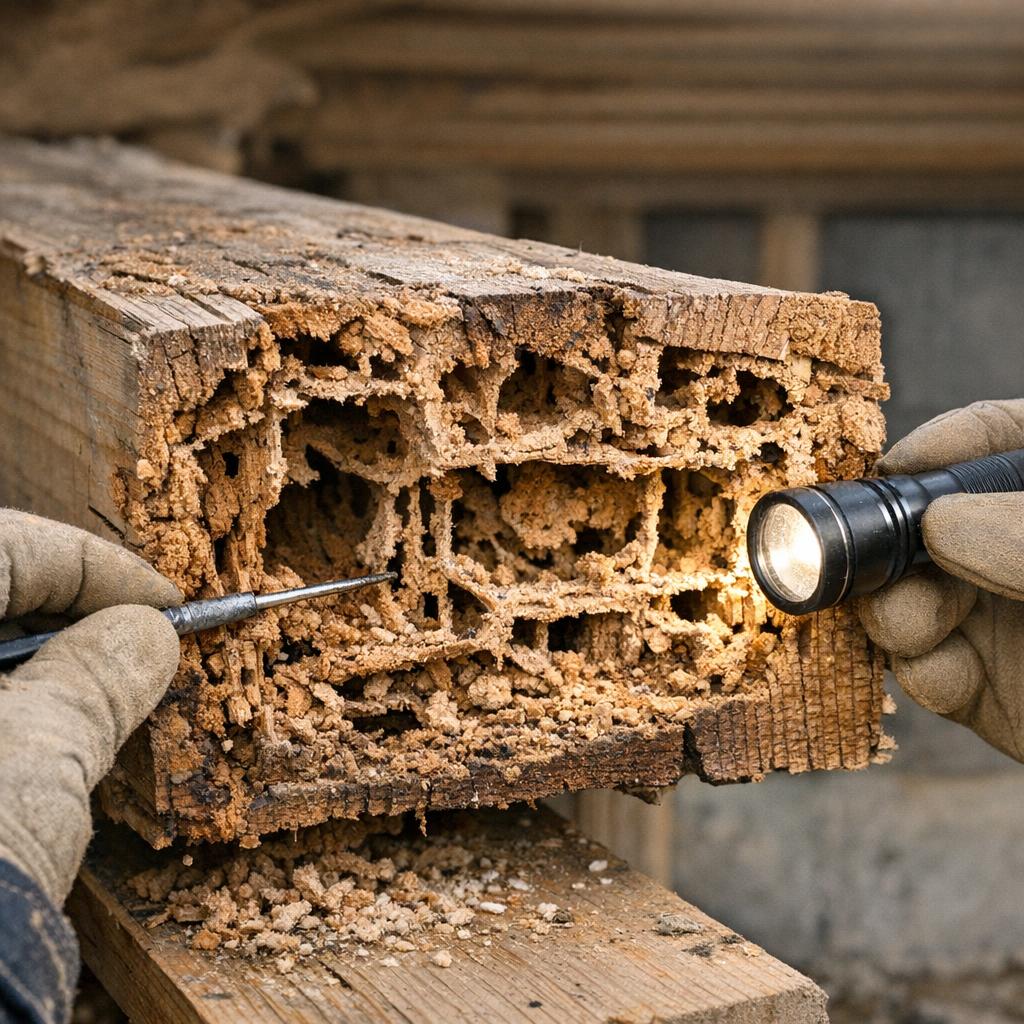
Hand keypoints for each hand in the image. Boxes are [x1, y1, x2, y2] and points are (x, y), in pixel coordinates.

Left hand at [0, 510, 180, 904]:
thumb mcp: (36, 759)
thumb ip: (98, 676)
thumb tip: (152, 635)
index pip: (5, 544)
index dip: (101, 567)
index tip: (169, 601)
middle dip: (66, 615)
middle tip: (140, 648)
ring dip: (30, 662)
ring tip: (96, 696)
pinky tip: (36, 734)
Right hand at [857, 399, 1023, 761]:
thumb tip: (943, 522)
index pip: (999, 439)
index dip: (945, 445)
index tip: (901, 470)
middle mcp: (1023, 554)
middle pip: (934, 520)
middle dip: (898, 541)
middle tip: (887, 566)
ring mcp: (1007, 621)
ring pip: (916, 595)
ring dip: (895, 607)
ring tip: (913, 624)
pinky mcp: (992, 691)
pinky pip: (931, 669)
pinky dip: (920, 670)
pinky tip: (943, 674)